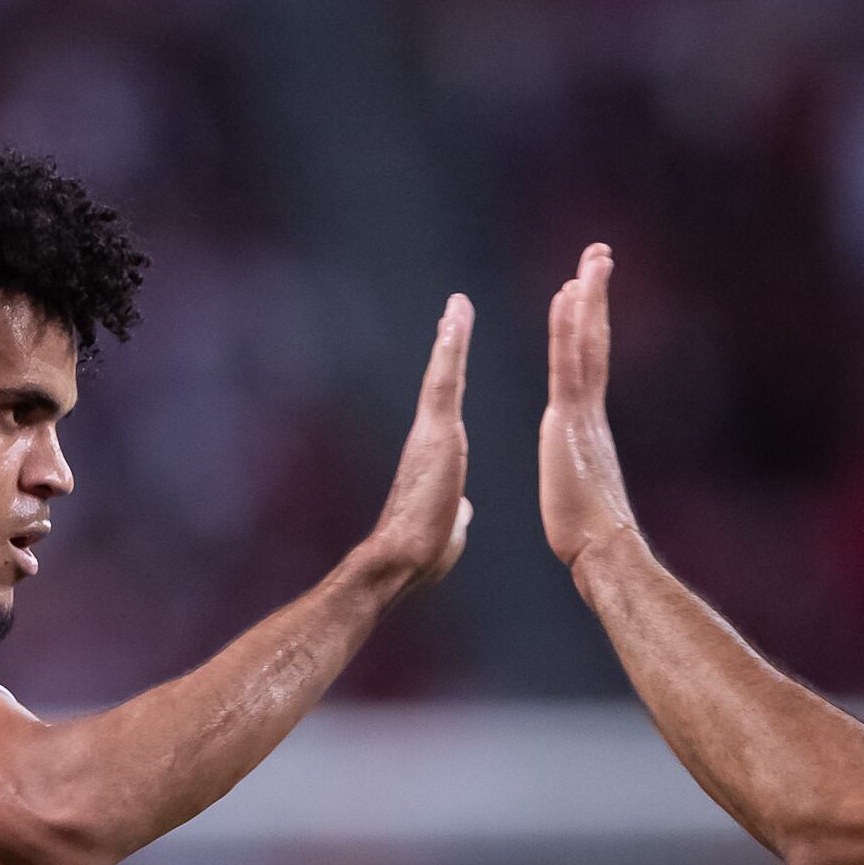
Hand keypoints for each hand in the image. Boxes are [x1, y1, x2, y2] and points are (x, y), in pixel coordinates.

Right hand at [358, 293, 474, 594]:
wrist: (400, 562)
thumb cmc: (421, 553)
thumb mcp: (450, 528)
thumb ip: (457, 512)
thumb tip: (463, 511)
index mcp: (437, 456)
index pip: (447, 406)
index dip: (452, 376)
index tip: (454, 348)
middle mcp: (429, 437)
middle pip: (443, 380)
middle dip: (449, 343)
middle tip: (456, 308)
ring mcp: (429, 432)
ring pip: (443, 373)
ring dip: (451, 335)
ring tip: (459, 303)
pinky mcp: (434, 434)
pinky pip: (444, 381)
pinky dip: (450, 348)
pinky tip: (456, 320)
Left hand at [541, 244, 638, 569]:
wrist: (603, 552)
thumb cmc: (589, 538)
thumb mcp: (579, 497)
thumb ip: (579, 479)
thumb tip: (581, 485)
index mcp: (586, 427)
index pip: (587, 365)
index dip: (585, 327)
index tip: (581, 292)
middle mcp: (590, 411)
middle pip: (595, 341)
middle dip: (596, 296)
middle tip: (598, 254)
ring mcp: (583, 413)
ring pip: (587, 343)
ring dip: (588, 297)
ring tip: (591, 258)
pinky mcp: (571, 421)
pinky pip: (569, 363)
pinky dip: (568, 327)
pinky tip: (567, 295)